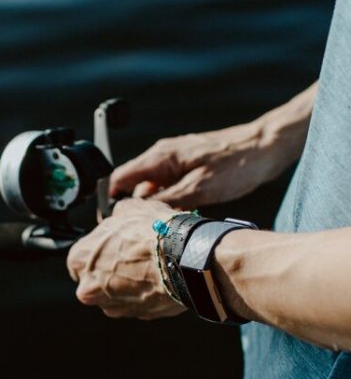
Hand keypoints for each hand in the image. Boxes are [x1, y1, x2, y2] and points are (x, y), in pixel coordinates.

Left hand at [66, 198, 185, 319]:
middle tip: (133, 255)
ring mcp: (113, 305)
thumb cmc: (152, 233)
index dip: (99, 248)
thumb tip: (121, 214)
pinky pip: (138, 303)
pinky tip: (159, 277)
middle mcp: (89, 288)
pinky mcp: (137, 315)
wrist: (182, 258)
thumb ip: (117, 215)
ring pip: (116, 294)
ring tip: (149, 265)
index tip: (114, 244)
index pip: (80, 256)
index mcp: (78, 259)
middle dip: (112, 269)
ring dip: (129, 283)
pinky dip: (146, 293)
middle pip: (96, 278)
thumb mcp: (130, 208)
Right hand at [109, 83, 318, 208]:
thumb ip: (167, 200)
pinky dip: (169, 201)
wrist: (267, 146)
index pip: (120, 177)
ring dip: (154, 206)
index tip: (113, 223)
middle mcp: (163, 157)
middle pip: (134, 185)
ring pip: (152, 188)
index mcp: (160, 157)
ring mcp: (175, 161)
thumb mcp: (200, 189)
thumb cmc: (237, 164)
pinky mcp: (188, 168)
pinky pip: (168, 187)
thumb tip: (139, 212)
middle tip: (140, 231)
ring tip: (163, 226)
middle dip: (133, 207)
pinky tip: (180, 216)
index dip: (111, 200)